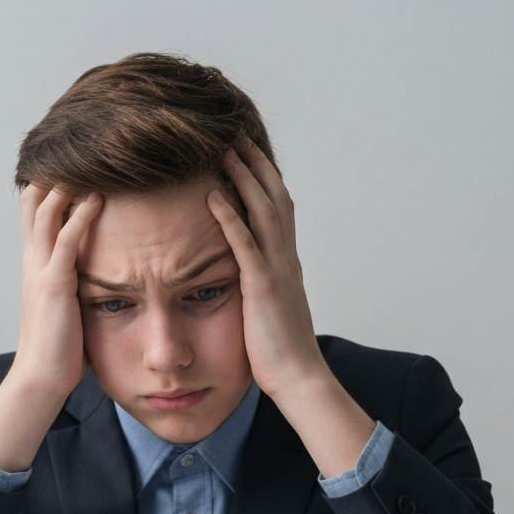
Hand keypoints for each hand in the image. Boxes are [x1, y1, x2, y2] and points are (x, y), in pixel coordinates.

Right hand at [0, 186, 100, 471]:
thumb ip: (73, 282)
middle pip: (35, 200)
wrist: (41, 376)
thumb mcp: (65, 305)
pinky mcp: (54, 285)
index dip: (49, 183)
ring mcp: (41, 270)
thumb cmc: (59, 346)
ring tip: (90, 160)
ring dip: (66, 185)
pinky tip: (96, 198)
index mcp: (35, 264)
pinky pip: (66, 241)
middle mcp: (33, 260)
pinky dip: (80, 217)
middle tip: (80, 146)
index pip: (35, 211)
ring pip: (46, 213)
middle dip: (54, 172)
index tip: (72, 161)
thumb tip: (95, 272)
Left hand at [207, 143, 374, 476]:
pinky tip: (214, 196)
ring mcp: (277, 271)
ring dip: (244, 178)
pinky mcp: (263, 288)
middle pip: (275, 198)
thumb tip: (251, 281)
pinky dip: (231, 217)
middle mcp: (286, 260)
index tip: (248, 155)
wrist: (300, 378)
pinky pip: (245, 244)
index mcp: (287, 265)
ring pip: (264, 211)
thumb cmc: (281, 353)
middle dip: (256, 164)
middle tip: (235, 135)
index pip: (279, 211)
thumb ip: (263, 289)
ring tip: (224, 150)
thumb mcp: (271, 311)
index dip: (265, 179)